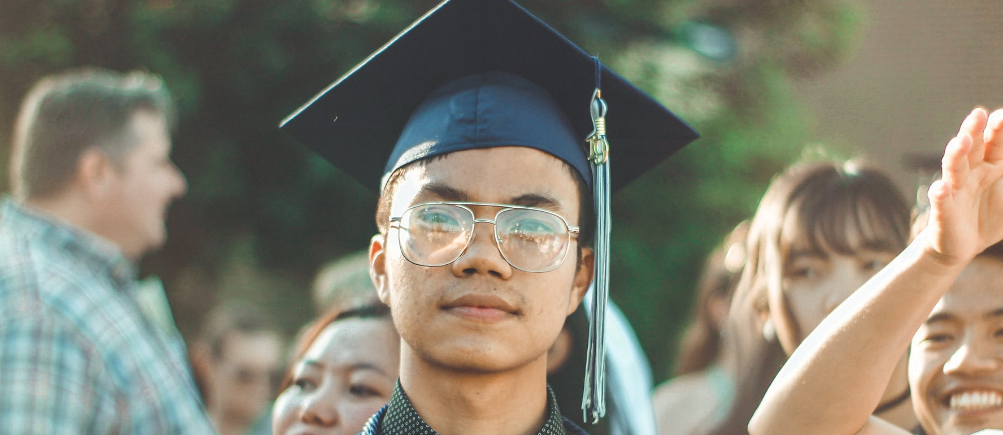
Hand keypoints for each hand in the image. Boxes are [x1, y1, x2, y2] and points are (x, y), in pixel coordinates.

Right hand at [925, 108, 1002, 265]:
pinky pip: (941, 202)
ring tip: (961, 142)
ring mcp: (954, 191)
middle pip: (971, 149)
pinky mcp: (943, 212)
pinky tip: (941, 188)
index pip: (994, 145)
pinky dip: (940, 195)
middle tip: (978, 113)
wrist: (962, 247)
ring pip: (953, 169)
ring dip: (956, 155)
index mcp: (988, 168)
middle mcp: (969, 175)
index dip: (997, 130)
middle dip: (974, 131)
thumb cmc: (986, 220)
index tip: (1001, 115)